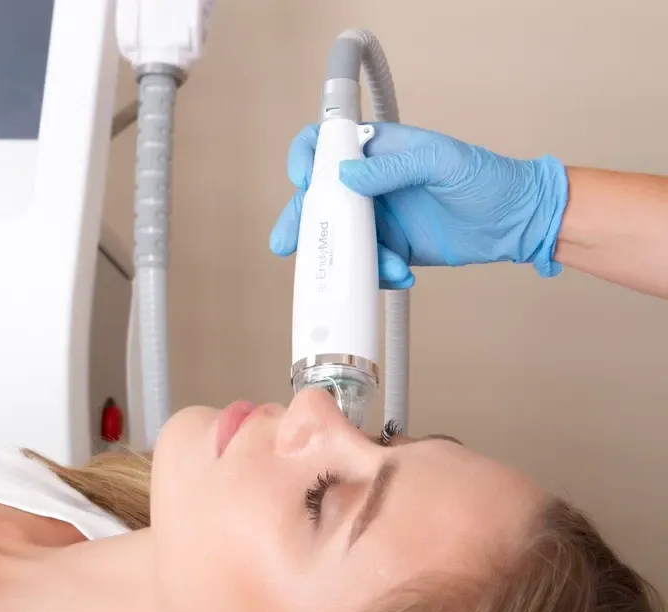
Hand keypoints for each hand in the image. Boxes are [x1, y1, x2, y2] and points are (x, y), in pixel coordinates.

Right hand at [269, 122, 569, 288]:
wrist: (517, 223)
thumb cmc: (488, 179)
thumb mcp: (442, 162)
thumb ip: (393, 167)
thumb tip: (345, 175)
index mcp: (380, 149)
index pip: (327, 143)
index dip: (306, 158)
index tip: (304, 179)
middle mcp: (372, 182)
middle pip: (319, 197)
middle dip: (302, 222)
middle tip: (290, 244)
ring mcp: (378, 217)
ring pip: (339, 237)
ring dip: (350, 257)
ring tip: (387, 265)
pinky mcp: (390, 247)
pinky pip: (365, 262)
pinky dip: (378, 272)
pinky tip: (403, 272)